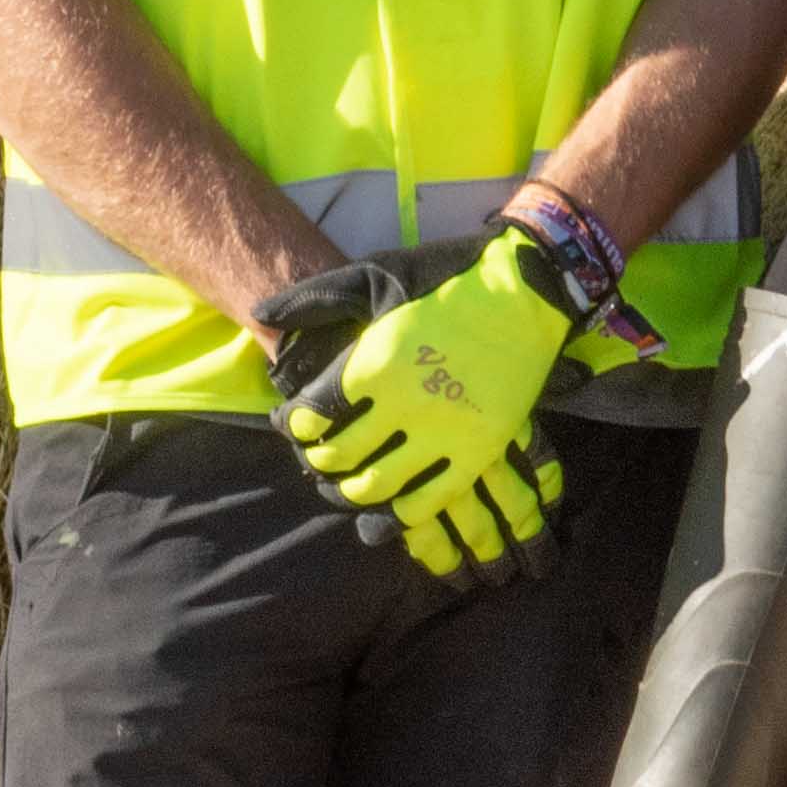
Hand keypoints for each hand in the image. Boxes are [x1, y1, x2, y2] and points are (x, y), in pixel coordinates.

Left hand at [281, 228, 584, 583]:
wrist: (526, 289)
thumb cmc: (443, 278)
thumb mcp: (373, 274)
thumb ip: (314, 298)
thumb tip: (260, 316)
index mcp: (372, 362)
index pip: (312, 416)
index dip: (294, 427)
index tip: (294, 425)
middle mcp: (403, 403)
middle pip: (340, 455)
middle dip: (319, 461)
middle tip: (319, 457)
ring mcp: (444, 431)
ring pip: (380, 484)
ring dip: (354, 492)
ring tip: (351, 484)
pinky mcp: (479, 449)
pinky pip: (431, 499)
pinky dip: (402, 512)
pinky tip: (392, 507)